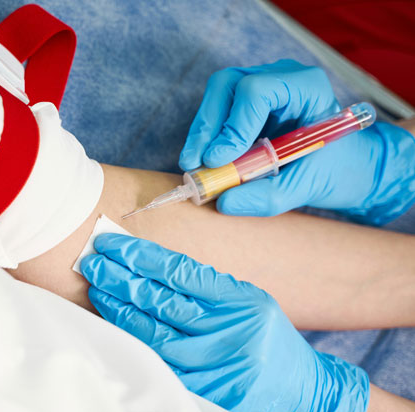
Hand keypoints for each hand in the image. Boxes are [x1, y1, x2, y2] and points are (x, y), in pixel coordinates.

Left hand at [81, 233, 369, 411]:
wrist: (302, 397)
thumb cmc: (269, 341)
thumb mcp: (249, 302)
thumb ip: (206, 285)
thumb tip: (150, 264)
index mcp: (240, 301)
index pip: (179, 272)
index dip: (141, 256)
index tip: (113, 244)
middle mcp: (226, 332)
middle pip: (160, 300)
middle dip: (121, 278)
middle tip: (92, 262)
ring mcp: (213, 365)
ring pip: (153, 332)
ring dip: (119, 308)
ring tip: (96, 288)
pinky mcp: (202, 392)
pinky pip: (157, 362)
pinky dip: (133, 341)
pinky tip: (113, 324)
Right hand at [180, 59, 414, 224]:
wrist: (348, 168)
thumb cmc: (337, 170)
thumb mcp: (307, 187)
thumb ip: (268, 196)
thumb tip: (224, 202)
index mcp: (307, 87)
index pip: (257, 91)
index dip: (234, 125)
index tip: (219, 160)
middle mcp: (280, 78)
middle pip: (228, 84)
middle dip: (207, 125)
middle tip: (194, 162)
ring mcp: (260, 86)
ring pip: (216, 95)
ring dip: (201, 131)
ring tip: (195, 165)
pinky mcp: (244, 104)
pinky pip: (216, 111)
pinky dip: (205, 137)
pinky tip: (204, 161)